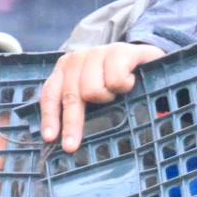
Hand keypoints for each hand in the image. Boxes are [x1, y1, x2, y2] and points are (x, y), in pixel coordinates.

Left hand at [39, 42, 165, 152]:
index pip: (50, 93)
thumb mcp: (94, 90)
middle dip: (72, 123)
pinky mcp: (118, 51)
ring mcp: (96, 53)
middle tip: (72, 145)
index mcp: (65, 69)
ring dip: (107, 97)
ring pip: (92, 90)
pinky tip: (129, 82)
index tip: (50, 138)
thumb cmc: (116, 78)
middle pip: (70, 96)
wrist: (146, 57)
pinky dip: (124, 86)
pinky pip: (116, 80)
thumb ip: (79, 106)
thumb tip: (68, 138)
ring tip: (115, 93)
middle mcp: (77, 59)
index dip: (49, 116)